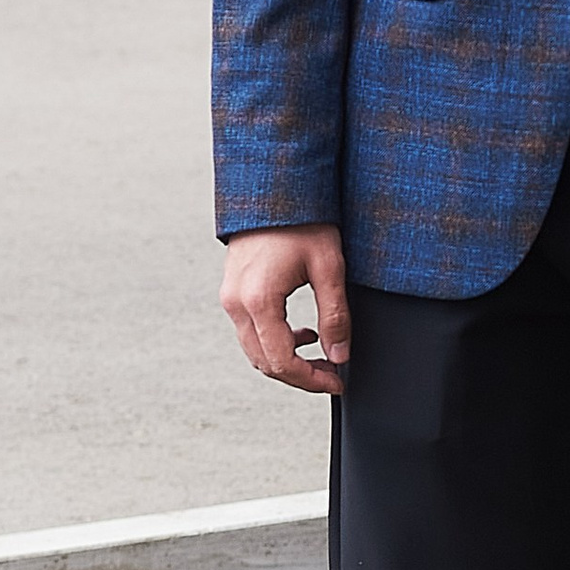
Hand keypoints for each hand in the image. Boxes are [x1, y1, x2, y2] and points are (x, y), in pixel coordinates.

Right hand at [221, 226, 351, 393]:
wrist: (273, 188)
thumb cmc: (303, 220)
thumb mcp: (329, 267)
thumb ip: (335, 316)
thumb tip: (339, 355)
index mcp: (259, 300)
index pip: (282, 362)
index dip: (312, 380)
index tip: (337, 381)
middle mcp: (236, 303)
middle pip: (264, 363)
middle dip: (300, 375)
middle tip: (333, 373)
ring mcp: (230, 297)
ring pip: (254, 351)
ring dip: (287, 360)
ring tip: (321, 354)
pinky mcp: (232, 291)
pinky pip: (250, 332)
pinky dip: (275, 342)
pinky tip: (302, 333)